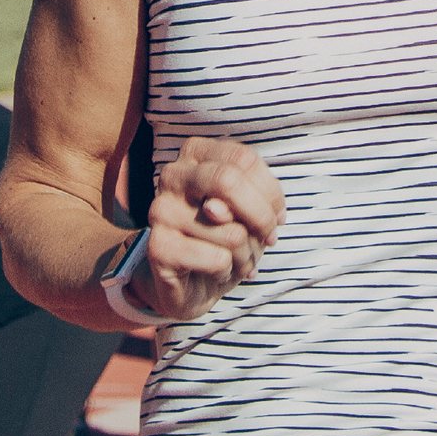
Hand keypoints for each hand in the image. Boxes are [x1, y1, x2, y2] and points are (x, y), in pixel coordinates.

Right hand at [136, 138, 285, 321]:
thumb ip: (249, 197)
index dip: (271, 192)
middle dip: (262, 217)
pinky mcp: (158, 248)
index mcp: (195, 153)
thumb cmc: (224, 237)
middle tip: (268, 238)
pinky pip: (218, 259)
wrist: (189, 282)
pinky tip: (215, 272)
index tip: (278, 215)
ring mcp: (161, 210)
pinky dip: (228, 271)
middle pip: (229, 181)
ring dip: (247, 254)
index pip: (243, 159)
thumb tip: (223, 210)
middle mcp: (173, 175)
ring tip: (234, 258)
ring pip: (232, 231)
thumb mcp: (248, 210)